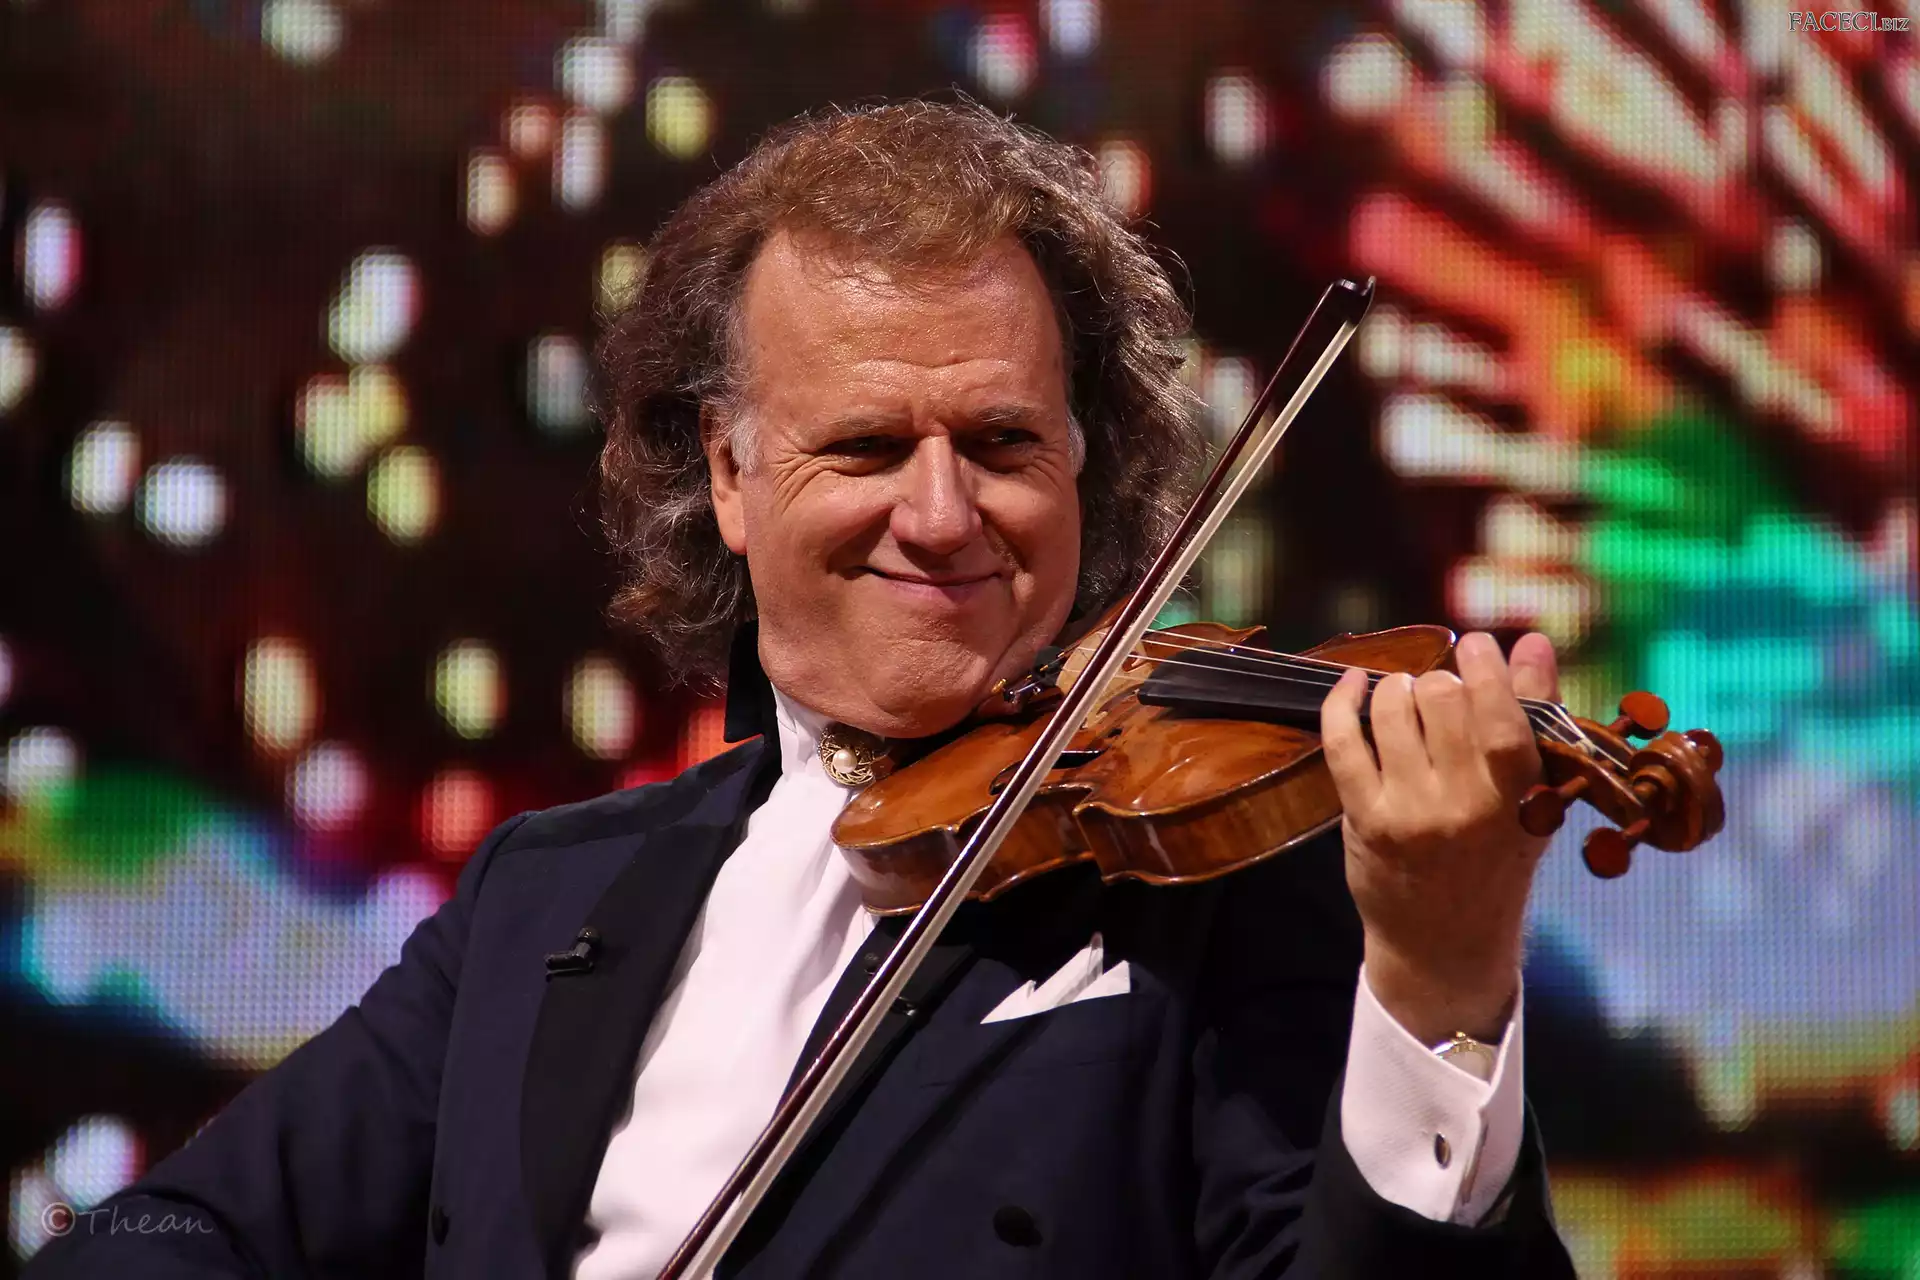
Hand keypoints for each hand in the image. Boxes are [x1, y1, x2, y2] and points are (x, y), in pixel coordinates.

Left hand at [1319, 631, 1559, 1044]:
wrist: (1445, 943)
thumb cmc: (1495, 860)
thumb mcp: (1535, 801)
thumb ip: (1538, 720)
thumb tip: (1533, 642)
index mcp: (1521, 798)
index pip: (1504, 718)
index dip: (1487, 669)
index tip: (1477, 644)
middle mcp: (1466, 805)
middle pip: (1442, 702)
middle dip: (1438, 680)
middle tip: (1440, 690)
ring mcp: (1411, 813)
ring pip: (1394, 713)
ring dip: (1395, 688)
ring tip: (1403, 694)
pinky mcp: (1366, 819)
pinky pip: (1344, 742)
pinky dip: (1342, 703)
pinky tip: (1351, 686)